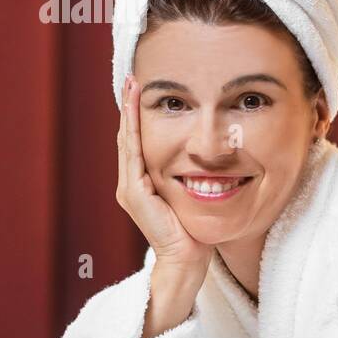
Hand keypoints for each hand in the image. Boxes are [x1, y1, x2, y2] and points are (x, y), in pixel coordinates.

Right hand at [117, 74, 213, 274]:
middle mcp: (131, 183)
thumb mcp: (193, 194)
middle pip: (128, 136)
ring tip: (130, 87)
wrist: (186, 258)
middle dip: (129, 107)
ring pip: (127, 141)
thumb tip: (210, 157)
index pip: (138, 141)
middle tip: (132, 78)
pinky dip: (131, 132)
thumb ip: (192, 175)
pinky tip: (133, 114)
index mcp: (143, 182)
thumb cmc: (195, 230)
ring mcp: (129, 188)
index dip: (137, 115)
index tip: (141, 90)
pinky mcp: (133, 193)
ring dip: (128, 113)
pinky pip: (132, 155)